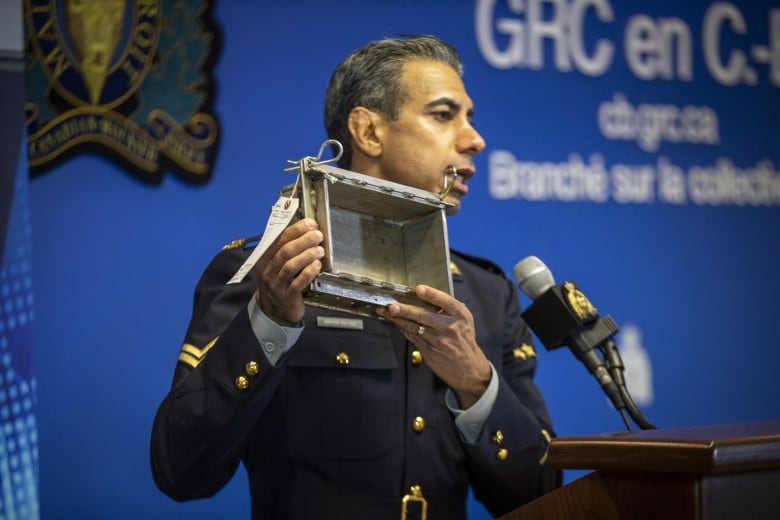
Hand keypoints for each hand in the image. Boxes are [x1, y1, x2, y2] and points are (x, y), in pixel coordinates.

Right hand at [253, 218, 323, 324]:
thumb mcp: (276, 264)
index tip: (310, 224)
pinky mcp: (286, 296)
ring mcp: (276, 284)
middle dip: (303, 240)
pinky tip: (316, 266)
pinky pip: (297, 283)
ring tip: (319, 250)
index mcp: (264, 257)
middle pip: (285, 251)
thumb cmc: (278, 282)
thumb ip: (286, 247)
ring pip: (290, 266)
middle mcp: (268, 270)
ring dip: (307, 255)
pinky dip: (308, 272)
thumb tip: (304, 229)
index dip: (296, 229)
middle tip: (317, 235)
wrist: (274, 309)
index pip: (279, 239)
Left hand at [376, 285, 491, 407]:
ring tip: (384, 312)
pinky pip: (412, 337)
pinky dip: (402, 328)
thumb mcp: (463, 321)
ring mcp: (438, 340)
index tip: (419, 289)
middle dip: (405, 310)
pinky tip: (394, 322)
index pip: (445, 302)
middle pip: (423, 316)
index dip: (431, 294)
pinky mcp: (429, 351)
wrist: (468, 368)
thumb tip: (424, 297)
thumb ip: (448, 309)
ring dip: (397, 319)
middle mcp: (449, 327)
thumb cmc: (464, 340)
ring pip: (413, 327)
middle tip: (392, 306)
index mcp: (460, 315)